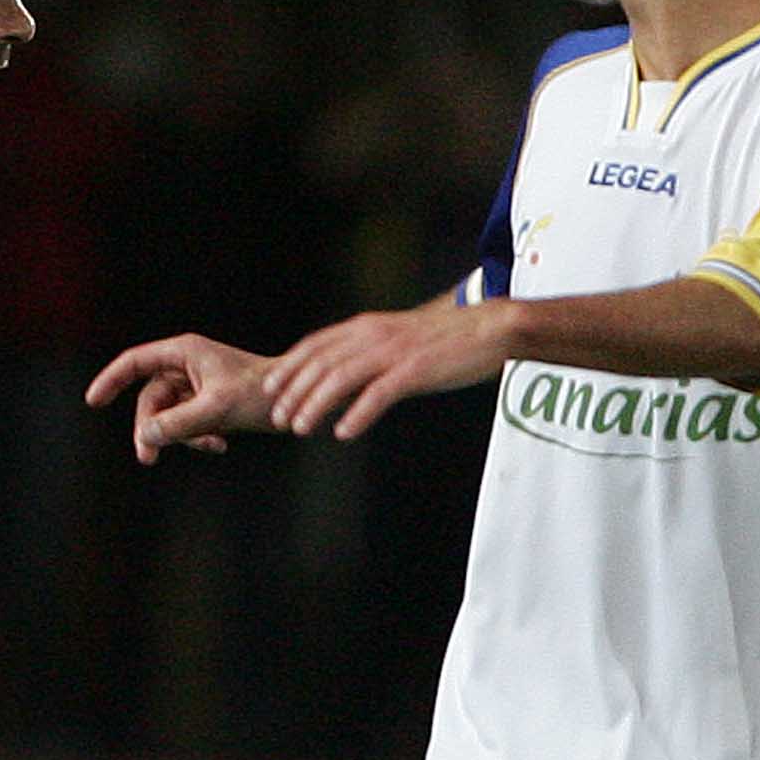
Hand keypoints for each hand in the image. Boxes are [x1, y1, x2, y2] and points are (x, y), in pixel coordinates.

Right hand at [84, 333, 278, 462]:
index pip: (134, 363)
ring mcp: (196, 384)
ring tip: (209, 446)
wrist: (300, 403)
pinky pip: (186, 423)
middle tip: (148, 458)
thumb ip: (177, 424)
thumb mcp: (216, 410)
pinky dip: (197, 437)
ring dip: (180, 436)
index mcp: (184, 352)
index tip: (93, 402)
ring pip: (167, 415)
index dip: (110, 380)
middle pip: (149, 399)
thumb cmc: (262, 396)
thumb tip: (144, 437)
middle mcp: (187, 364)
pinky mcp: (207, 402)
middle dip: (151, 429)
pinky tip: (219, 445)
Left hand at [259, 302, 511, 439]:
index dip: (288, 368)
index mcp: (366, 326)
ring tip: (301, 428)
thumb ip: (367, 353)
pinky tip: (343, 432)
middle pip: (320, 364)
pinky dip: (357, 414)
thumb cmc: (443, 340)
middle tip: (278, 419)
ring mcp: (394, 352)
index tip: (269, 390)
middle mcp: (373, 335)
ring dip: (316, 405)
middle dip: (293, 392)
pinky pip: (378, 394)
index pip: (314, 345)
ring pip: (341, 378)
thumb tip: (340, 381)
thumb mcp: (396, 339)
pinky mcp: (415, 369)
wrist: (490, 329)